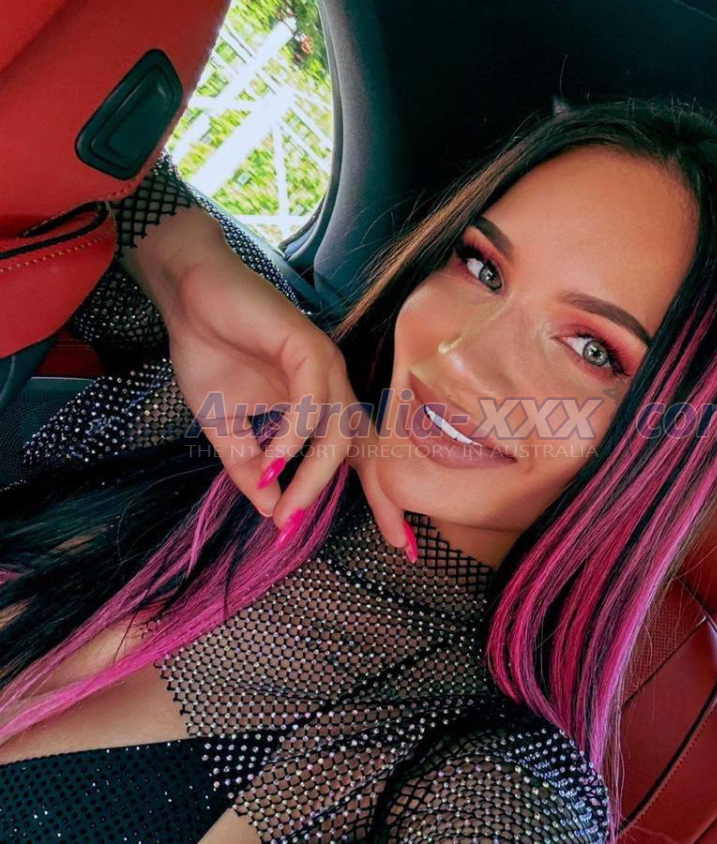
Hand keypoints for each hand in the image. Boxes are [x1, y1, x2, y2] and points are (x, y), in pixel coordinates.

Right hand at [154, 227, 408, 548]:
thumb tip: (269, 510)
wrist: (188, 299)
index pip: (360, 457)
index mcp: (321, 406)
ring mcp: (325, 366)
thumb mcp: (225, 427)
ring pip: (337, 431)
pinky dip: (296, 434)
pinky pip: (312, 401)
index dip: (380, 498)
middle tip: (395, 539)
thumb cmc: (210, 353)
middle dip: (385, 495)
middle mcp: (334, 388)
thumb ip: (248, 468)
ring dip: (314, 475)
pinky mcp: (308, 346)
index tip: (400, 543)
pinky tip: (274, 456)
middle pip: (369, 448)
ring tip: (287, 508)